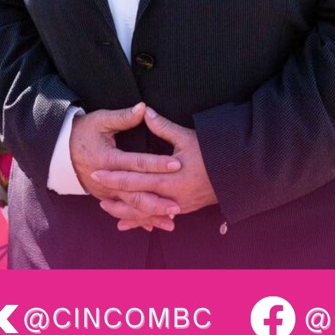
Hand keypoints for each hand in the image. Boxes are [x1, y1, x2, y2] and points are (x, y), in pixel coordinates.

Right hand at [69, 104, 184, 230]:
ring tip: (171, 222)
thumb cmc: (83, 132)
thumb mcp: (101, 120)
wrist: (59, 151)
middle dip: (156, 201)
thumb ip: (124, 116)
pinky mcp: (105, 197)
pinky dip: (137, 219)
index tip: (177, 164)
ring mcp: (104, 192)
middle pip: (134, 193)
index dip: (157, 163)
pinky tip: (153, 225)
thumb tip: (144, 108)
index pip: (136, 163)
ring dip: (150, 216)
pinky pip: (122, 211)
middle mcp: (105, 180)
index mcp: (107, 158)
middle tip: (178, 205)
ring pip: (129, 207)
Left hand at [88, 109, 218, 230]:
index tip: (96, 172)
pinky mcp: (184, 209)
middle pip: (136, 199)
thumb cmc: (213, 153)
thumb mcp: (187, 137)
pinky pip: (157, 217)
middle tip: (97, 195)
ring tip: (108, 210)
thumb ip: (163, 127)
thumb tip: (145, 111)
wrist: (238, 172)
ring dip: (126, 213)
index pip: (134, 178)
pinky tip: (129, 223)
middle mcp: (170, 196)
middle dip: (115, 197)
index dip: (114, 176)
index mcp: (168, 178)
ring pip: (145, 213)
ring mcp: (177, 206)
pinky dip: (142, 220)